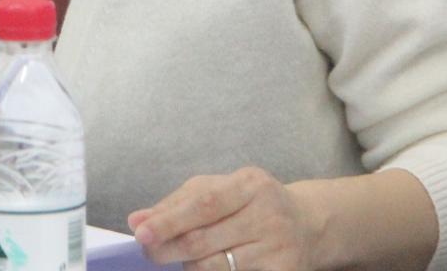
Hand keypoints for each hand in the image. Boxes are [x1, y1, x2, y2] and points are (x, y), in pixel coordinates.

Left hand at [129, 168, 322, 270]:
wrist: (309, 225)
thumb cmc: (253, 202)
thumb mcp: (221, 188)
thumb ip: (179, 202)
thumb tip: (138, 219)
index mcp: (250, 184)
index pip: (203, 204)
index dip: (170, 220)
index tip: (141, 232)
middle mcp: (267, 214)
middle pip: (205, 239)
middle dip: (169, 248)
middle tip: (148, 251)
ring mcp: (277, 248)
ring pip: (215, 266)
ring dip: (188, 265)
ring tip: (180, 257)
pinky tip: (205, 268)